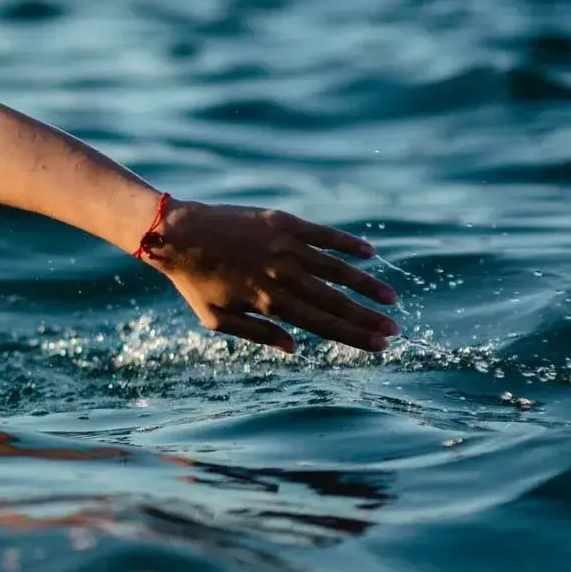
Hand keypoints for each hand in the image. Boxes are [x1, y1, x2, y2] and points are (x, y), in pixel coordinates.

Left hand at [141, 199, 399, 352]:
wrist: (176, 234)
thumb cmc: (194, 281)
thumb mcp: (217, 319)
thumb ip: (257, 334)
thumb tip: (294, 348)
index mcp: (267, 303)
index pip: (321, 324)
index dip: (352, 335)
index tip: (379, 345)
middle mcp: (281, 276)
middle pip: (335, 301)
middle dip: (367, 318)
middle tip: (394, 330)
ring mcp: (285, 247)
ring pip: (336, 269)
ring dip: (366, 284)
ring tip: (390, 298)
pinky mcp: (283, 223)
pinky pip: (324, 235)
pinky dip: (348, 244)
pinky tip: (369, 254)